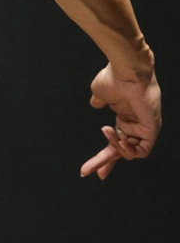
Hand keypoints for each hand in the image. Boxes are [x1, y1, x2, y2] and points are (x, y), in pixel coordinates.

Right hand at [80, 62, 161, 179]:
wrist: (125, 70)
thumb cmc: (113, 78)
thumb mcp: (100, 93)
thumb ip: (99, 101)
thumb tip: (95, 104)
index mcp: (125, 117)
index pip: (116, 141)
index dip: (104, 156)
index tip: (90, 170)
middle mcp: (136, 124)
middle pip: (122, 151)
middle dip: (106, 162)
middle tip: (90, 172)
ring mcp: (145, 127)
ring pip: (130, 152)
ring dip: (115, 148)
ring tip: (107, 132)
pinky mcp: (152, 128)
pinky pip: (142, 150)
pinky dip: (129, 150)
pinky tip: (121, 139)